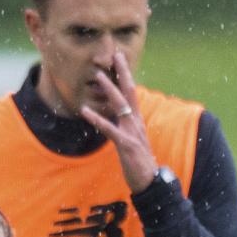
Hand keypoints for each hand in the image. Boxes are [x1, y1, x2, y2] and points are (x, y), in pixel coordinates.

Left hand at [78, 47, 157, 193]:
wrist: (151, 182)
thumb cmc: (140, 162)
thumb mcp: (132, 139)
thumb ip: (124, 125)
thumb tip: (116, 115)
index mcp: (136, 120)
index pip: (131, 92)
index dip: (125, 75)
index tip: (120, 58)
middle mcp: (136, 122)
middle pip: (129, 92)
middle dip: (123, 72)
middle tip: (116, 54)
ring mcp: (132, 132)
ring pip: (120, 106)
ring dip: (109, 90)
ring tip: (98, 75)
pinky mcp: (126, 145)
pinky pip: (109, 129)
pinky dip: (97, 119)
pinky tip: (85, 111)